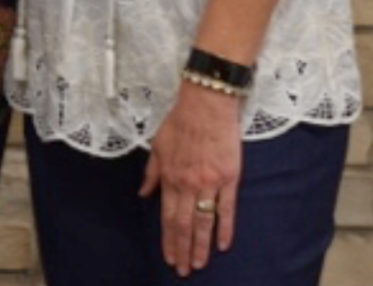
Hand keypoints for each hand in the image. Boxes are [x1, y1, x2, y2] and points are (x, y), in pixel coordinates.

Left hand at [139, 82, 242, 276]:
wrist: (206, 103)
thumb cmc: (180, 121)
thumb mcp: (157, 145)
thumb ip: (151, 173)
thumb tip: (143, 193)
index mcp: (170, 177)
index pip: (167, 216)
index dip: (168, 239)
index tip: (169, 257)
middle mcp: (188, 184)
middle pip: (184, 224)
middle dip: (183, 250)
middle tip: (184, 271)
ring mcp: (210, 183)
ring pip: (204, 222)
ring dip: (201, 246)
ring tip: (199, 265)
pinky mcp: (229, 178)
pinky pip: (227, 209)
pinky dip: (225, 229)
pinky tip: (223, 246)